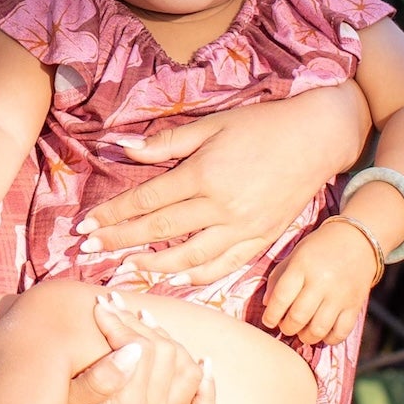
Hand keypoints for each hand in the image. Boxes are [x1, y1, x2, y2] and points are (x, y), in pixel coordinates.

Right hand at [53, 298, 217, 403]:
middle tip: (118, 307)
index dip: (120, 321)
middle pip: (166, 355)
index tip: (101, 305)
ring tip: (144, 323)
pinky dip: (206, 388)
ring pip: (189, 373)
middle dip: (141, 325)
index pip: (141, 348)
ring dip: (172, 343)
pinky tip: (201, 364)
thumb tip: (132, 349)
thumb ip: (97, 379)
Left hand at [78, 82, 367, 284]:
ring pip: (190, 256)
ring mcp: (244, 227)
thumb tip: (122, 149)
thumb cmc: (260, 125)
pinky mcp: (262, 238)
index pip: (147, 201)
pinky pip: (226, 265)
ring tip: (126, 267)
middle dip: (121, 241)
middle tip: (90, 250)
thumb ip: (166, 143)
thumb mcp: (211, 125)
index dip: (113, 215)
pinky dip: (199, 275)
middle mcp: (221, 206)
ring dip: (154, 266)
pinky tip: (177, 279)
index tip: (85, 226)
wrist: (318, 138)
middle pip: (160, 231)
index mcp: (204, 174)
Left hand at [263, 221, 375, 345]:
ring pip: (319, 329)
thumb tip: (267, 305)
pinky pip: (341, 332)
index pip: (281, 298)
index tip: (268, 321)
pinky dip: (329, 339)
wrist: (357, 240)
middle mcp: (321, 282)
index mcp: (301, 267)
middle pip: (298, 317)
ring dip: (306, 337)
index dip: (271, 315)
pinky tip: (322, 334)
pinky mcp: (355, 305)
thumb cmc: (318, 248)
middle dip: (287, 328)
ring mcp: (340, 295)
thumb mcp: (294, 256)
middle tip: (285, 327)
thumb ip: (278, 278)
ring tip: (301, 333)